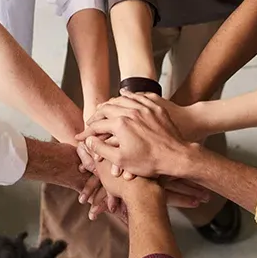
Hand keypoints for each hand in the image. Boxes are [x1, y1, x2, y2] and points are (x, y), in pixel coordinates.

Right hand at [77, 93, 193, 179]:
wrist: (176, 156)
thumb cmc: (149, 162)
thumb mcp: (120, 160)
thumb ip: (101, 148)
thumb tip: (88, 140)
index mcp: (120, 124)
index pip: (97, 125)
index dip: (86, 132)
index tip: (80, 136)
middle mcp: (131, 112)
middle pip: (106, 108)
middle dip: (96, 116)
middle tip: (90, 122)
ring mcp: (144, 107)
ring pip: (121, 100)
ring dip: (109, 104)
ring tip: (103, 110)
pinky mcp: (155, 107)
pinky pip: (138, 96)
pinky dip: (128, 96)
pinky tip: (123, 95)